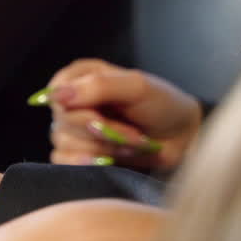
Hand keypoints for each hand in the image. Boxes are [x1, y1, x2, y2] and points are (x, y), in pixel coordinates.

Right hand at [35, 59, 201, 170]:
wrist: (182, 139)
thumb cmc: (162, 105)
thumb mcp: (136, 87)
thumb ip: (97, 86)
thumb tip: (57, 96)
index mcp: (80, 76)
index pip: (58, 93)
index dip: (79, 107)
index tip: (103, 112)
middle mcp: (72, 101)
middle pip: (63, 121)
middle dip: (101, 131)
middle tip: (132, 132)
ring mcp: (73, 128)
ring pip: (64, 143)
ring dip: (103, 148)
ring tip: (130, 144)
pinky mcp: (76, 153)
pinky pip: (61, 161)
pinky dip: (88, 164)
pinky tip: (109, 161)